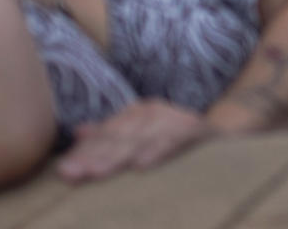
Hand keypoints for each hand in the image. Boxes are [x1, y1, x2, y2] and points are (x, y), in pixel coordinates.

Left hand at [56, 100, 212, 182]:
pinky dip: (157, 152)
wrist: (224, 129)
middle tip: (69, 174)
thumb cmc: (177, 135)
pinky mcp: (194, 129)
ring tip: (96, 174)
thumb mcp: (143, 132)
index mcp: (136, 114)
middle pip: (116, 138)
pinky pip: (173, 142)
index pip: (105, 135)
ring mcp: (172, 119)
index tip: (63, 170)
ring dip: (117, 157)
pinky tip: (141, 166)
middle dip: (91, 157)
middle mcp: (151, 112)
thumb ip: (112, 133)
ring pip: (139, 141)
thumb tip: (77, 132)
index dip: (83, 153)